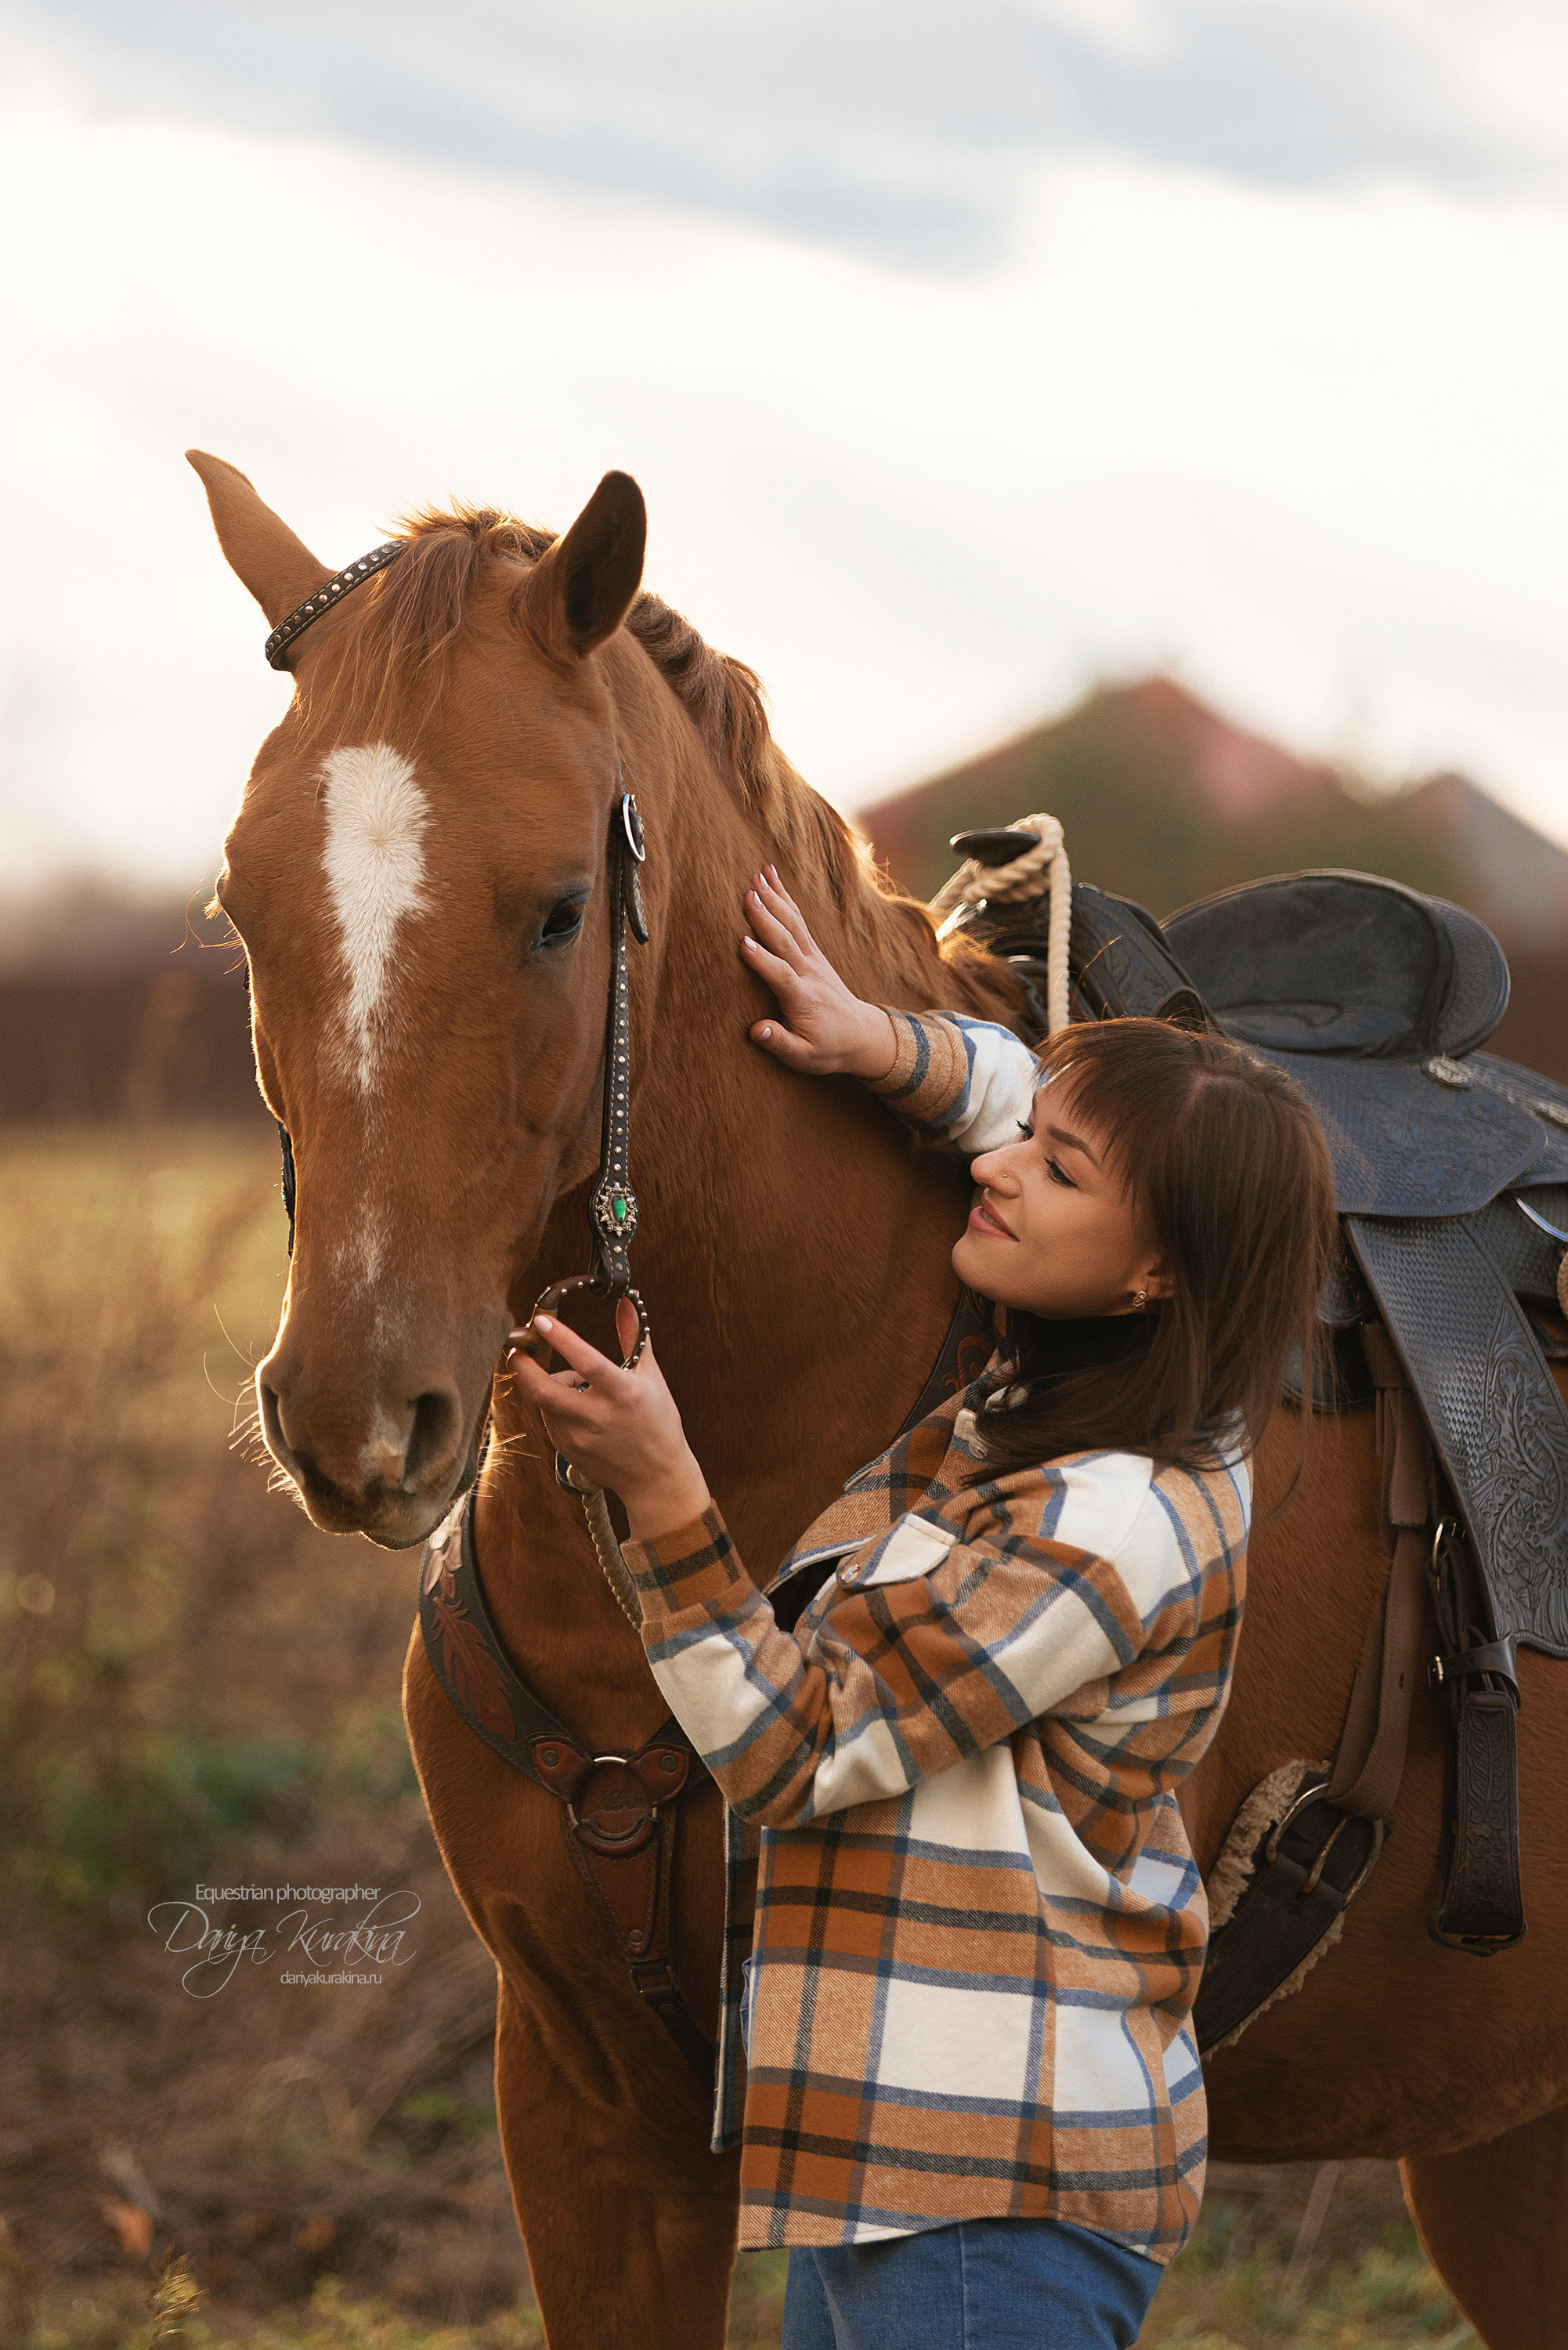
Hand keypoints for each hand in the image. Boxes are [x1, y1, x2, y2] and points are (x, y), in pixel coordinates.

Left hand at [508, 1298, 711, 1540]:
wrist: (655, 1477)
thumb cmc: (658, 1422)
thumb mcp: (651, 1377)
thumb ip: (633, 1337)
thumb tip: (628, 1300)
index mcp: (623, 1395)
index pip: (587, 1362)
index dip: (562, 1340)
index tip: (542, 1321)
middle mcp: (598, 1418)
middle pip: (545, 1391)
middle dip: (523, 1368)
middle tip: (516, 1350)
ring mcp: (579, 1438)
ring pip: (546, 1402)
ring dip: (552, 1386)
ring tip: (579, 1386)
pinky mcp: (567, 1451)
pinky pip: (550, 1419)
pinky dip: (557, 1406)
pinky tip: (581, 1409)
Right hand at [741, 867, 897, 1078]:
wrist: (862, 1035)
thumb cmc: (828, 1048)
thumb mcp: (803, 1057)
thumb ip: (779, 1042)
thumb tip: (756, 1030)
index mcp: (803, 998)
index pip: (781, 975)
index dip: (762, 961)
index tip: (742, 943)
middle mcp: (809, 972)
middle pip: (786, 940)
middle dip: (766, 916)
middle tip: (747, 893)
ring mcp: (814, 959)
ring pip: (793, 923)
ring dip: (775, 898)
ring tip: (757, 875)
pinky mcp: (814, 952)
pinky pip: (798, 920)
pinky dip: (785, 898)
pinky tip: (772, 878)